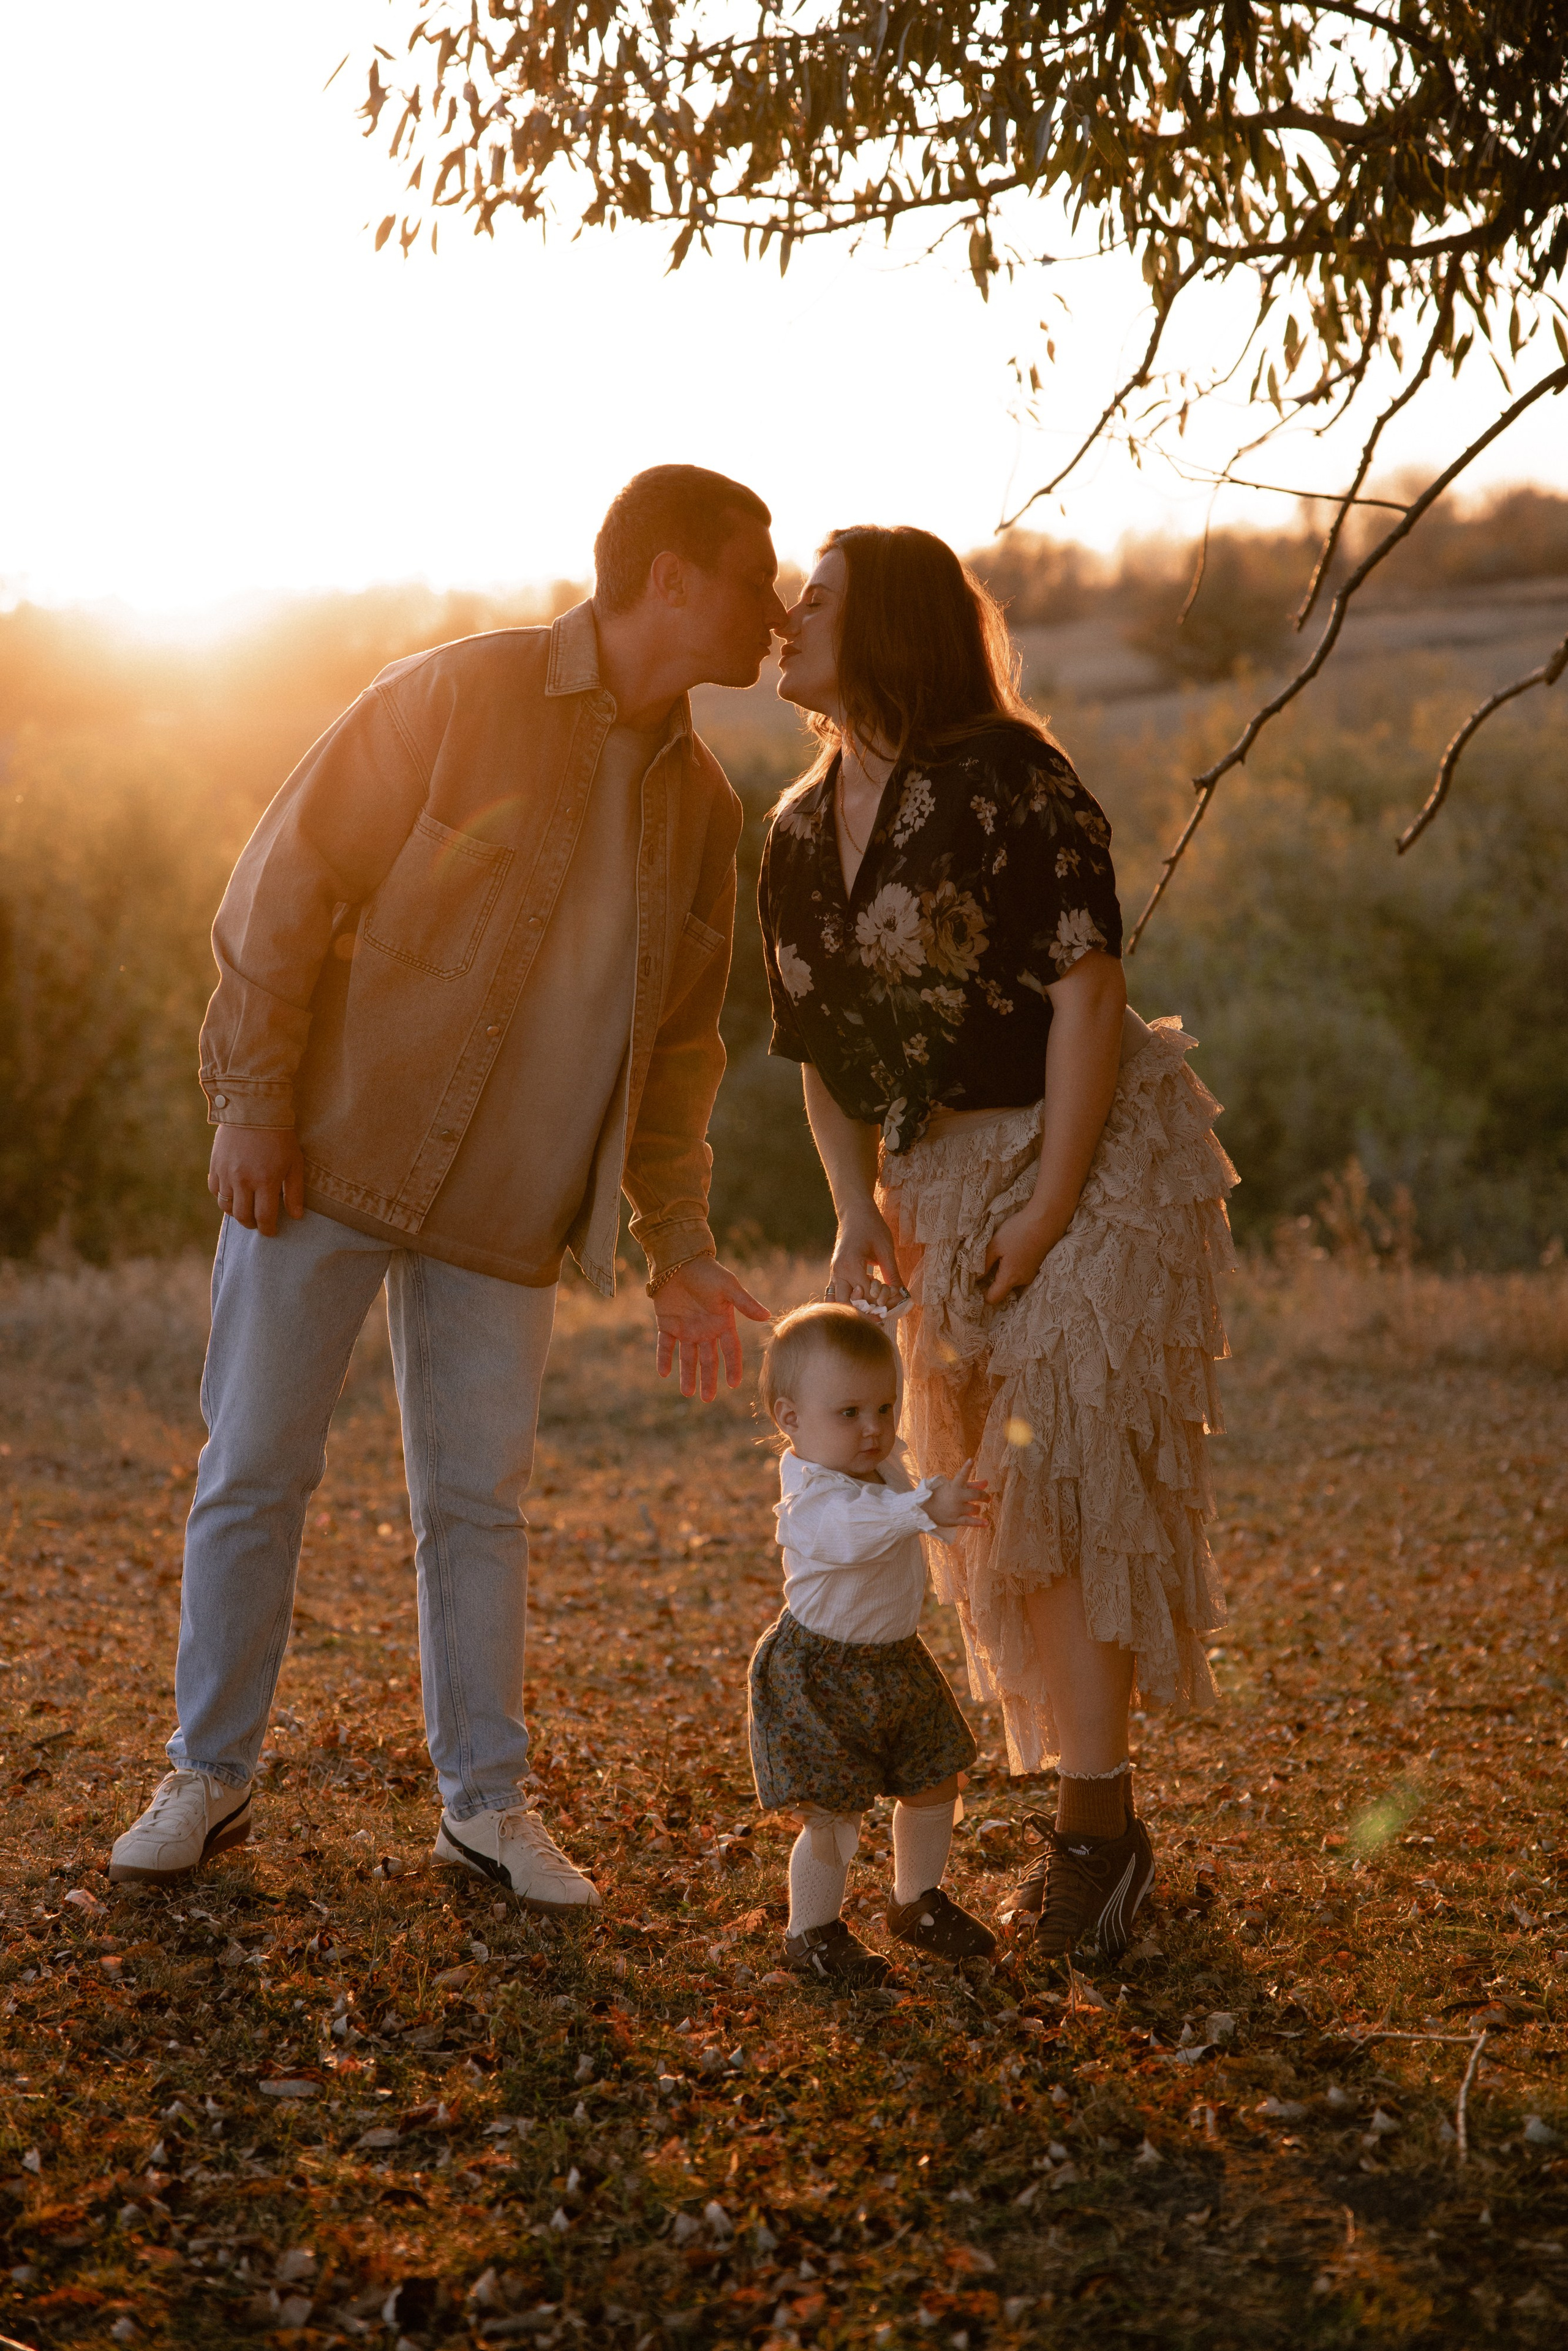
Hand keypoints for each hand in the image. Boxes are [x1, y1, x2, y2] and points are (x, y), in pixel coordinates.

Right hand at [208, 1124, 305, 1235]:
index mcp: (265, 1181)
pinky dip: (223, 1197)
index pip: (264, 1217)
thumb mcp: (294, 1163)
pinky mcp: (215, 1165)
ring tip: (245, 1210)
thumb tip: (296, 1216)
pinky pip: (215, 1190)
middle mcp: (243, 1180)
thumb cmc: (279, 1137)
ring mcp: (226, 1173)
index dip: (268, 1229)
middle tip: (258, 1224)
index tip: (271, 1232)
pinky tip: (232, 1194)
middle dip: (252, 1224)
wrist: (253, 1110)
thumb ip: (294, 1191)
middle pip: (243, 1215)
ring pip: (226, 1206)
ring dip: (236, 1213)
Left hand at [654, 1256, 770, 1401]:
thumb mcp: (729, 1288)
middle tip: (707, 1398)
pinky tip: (663, 1373)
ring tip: (687, 1393)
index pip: (730, 1350)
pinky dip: (663, 1359)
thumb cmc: (708, 1273)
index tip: (733, 1384)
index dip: (732, 1367)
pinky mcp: (667, 1324)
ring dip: (687, 1375)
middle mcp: (705, 1330)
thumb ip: (745, 1303)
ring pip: (687, 1357)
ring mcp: (686, 1329)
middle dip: (708, 1379)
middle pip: (708, 1360)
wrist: (680, 1261)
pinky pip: (665, 1346)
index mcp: (722, 1323)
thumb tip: (767, 1316)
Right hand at [827, 1204, 906, 1311]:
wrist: (854, 1212)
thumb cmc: (871, 1226)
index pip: (867, 1295)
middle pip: (848, 1305)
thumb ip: (893, 1274)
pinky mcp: (835, 1273)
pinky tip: (865, 1297)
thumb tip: (904, 1296)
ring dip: (855, 1308)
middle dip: (866, 1312)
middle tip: (882, 1312)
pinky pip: (837, 1294)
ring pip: (839, 1302)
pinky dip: (850, 1301)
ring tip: (873, 1308)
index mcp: (850, 1265)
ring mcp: (834, 1273)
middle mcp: (838, 1272)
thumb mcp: (886, 1249)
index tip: (897, 1298)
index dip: (884, 1300)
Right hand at [926, 1459, 988, 1529]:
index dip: (966, 1467)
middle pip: (975, 1495)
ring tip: (975, 1509)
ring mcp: (956, 1509)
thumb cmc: (942, 1495)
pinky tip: (986, 1523)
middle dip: (984, 1496)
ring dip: (977, 1509)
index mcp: (954, 1485)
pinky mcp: (955, 1520)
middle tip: (987, 1498)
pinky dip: (979, 1523)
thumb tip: (987, 1482)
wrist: (926, 1510)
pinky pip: (970, 1522)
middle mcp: (956, 1496)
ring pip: (975, 1509)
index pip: (961, 1475)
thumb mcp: (954, 1487)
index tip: (971, 1460)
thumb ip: (971, 1485)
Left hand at [982, 1203, 1062, 1303]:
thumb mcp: (995, 1245)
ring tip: (1002, 1252)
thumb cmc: (1018, 1231)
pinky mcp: (1037, 1266)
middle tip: (987, 1262)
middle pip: (1003, 1289)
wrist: (1046, 1220)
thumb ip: (983, 1264)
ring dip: (1005, 1270)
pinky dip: (1015, 1265)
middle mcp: (1023, 1281)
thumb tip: (975, 1278)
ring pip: (1012, 1279)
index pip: (993, 1299)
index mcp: (1010, 1278)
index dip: (982, 1294)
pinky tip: (1014, 1250)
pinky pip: (1021, 1272)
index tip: (976, 1283)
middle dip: (993, 1279)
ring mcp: (1032, 1274)